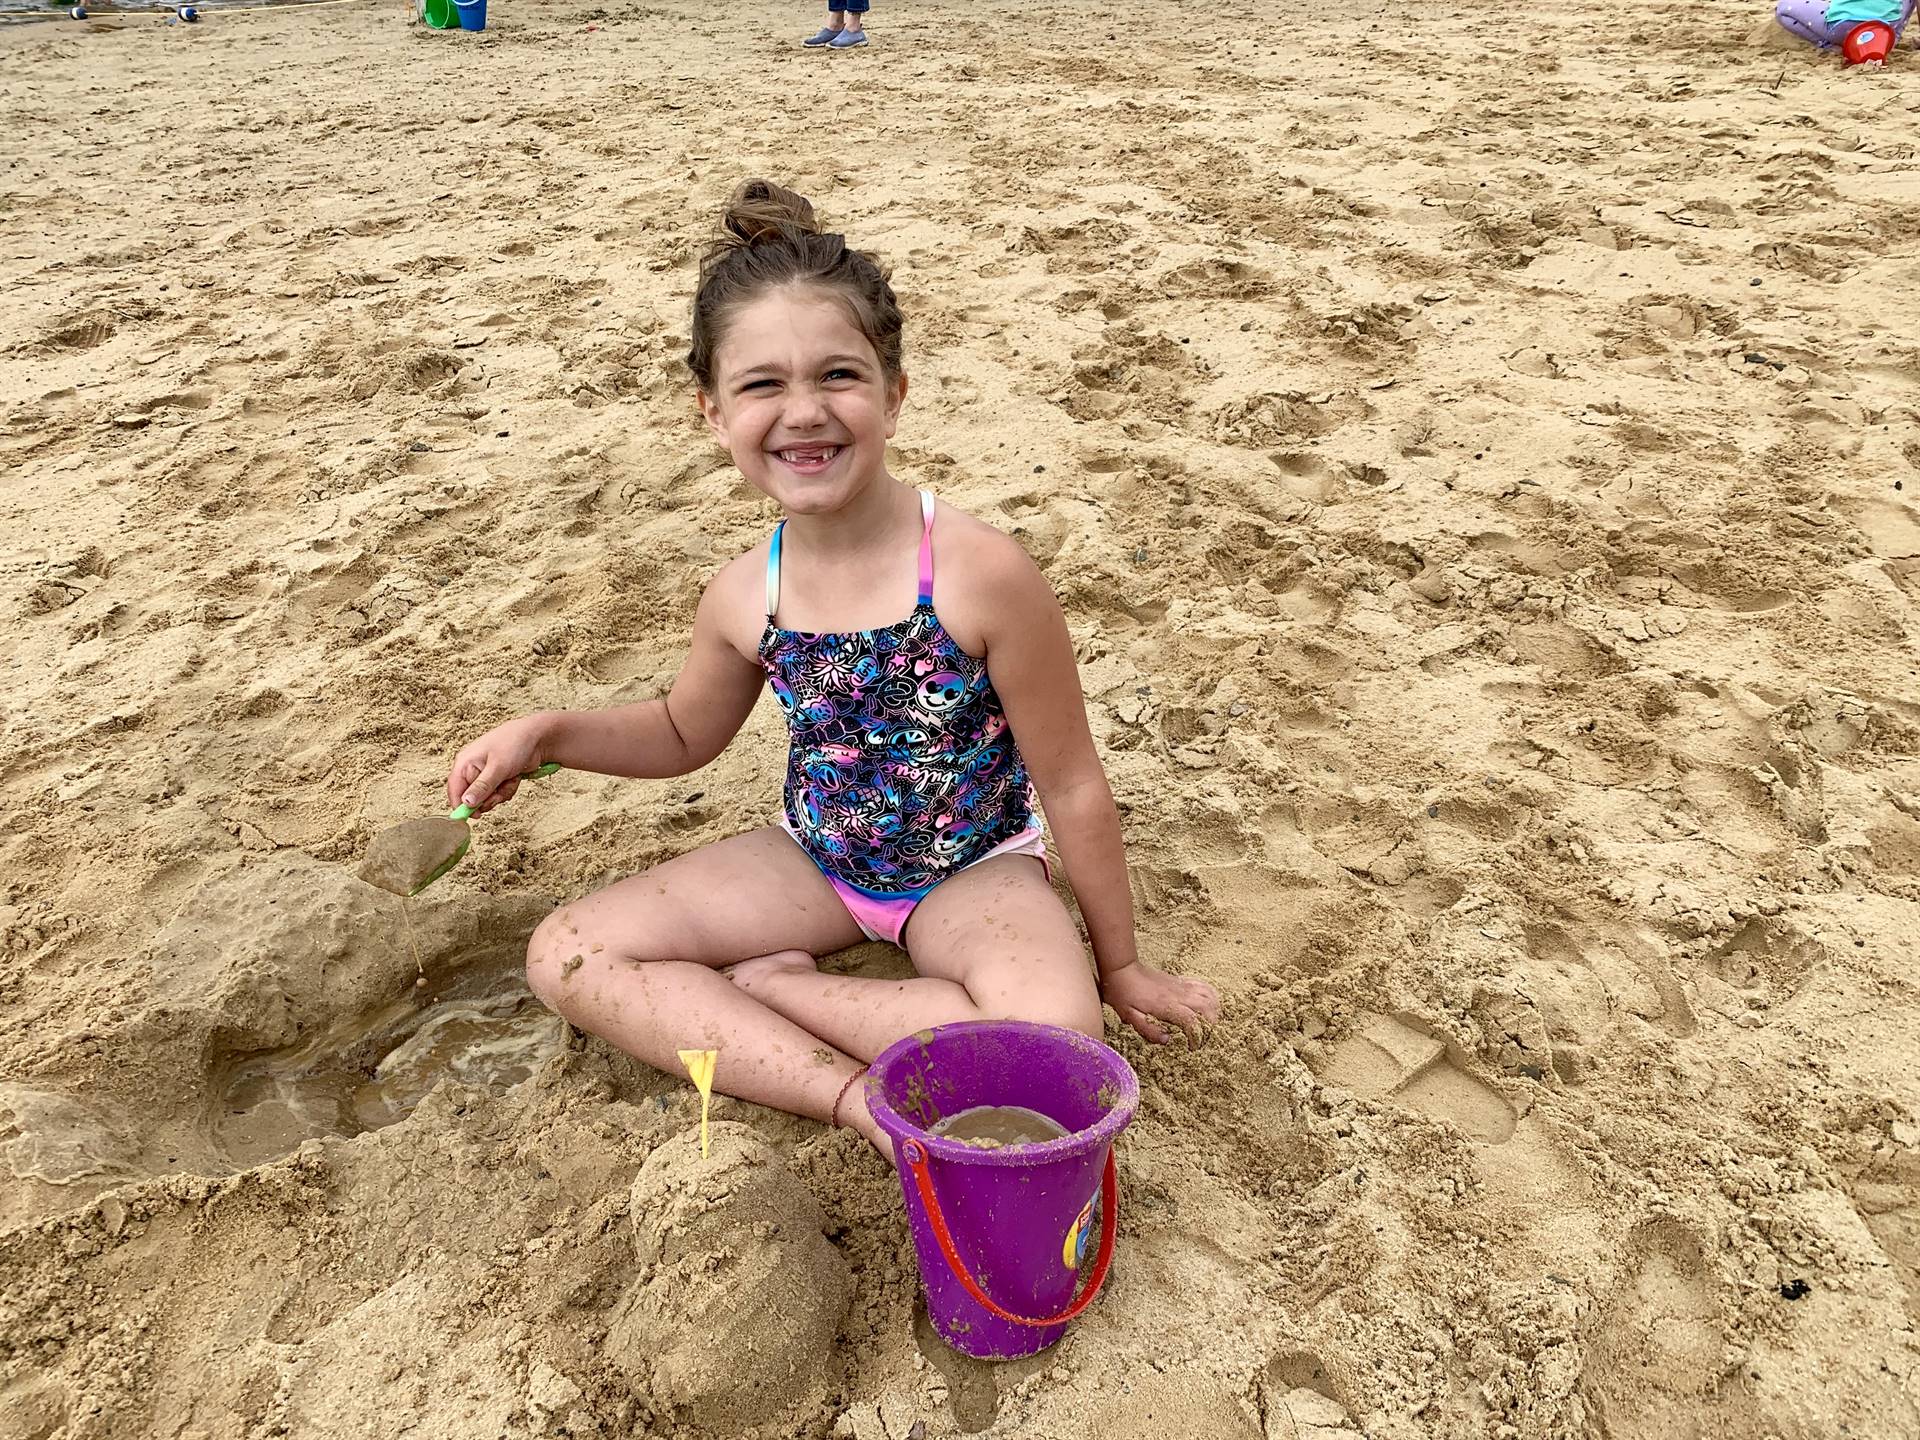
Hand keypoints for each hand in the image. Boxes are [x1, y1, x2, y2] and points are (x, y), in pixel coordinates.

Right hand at [446, 714, 551, 814]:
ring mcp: (485, 774)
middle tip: (500, 790)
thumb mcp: (497, 767)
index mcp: (464, 763)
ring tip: (509, 778)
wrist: (538, 738)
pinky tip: (514, 777)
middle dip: (489, 798)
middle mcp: (472, 769)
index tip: (475, 816)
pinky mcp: (497, 778)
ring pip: (487, 798)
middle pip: (472, 798)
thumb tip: (466, 803)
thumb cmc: (515, 743)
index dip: (462, 806)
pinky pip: (498, 794)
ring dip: (501, 793)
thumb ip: (482, 787)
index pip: (454, 790)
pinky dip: (508, 789)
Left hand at [1100, 961, 1219, 1046]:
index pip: (1192, 1022)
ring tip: (1210, 1023)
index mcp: (1166, 1006)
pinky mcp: (1180, 981)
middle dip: (1211, 1024)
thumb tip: (1167, 1040)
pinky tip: (1210, 1004)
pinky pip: (1202, 985)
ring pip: (1208, 995)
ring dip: (1214, 1010)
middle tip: (1206, 1036)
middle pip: (1206, 1007)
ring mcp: (1181, 986)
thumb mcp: (1129, 1016)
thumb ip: (1148, 1029)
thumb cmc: (1123, 994)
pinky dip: (1211, 995)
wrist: (1122, 969)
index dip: (1197, 1036)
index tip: (1194, 1047)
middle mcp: (1178, 995)